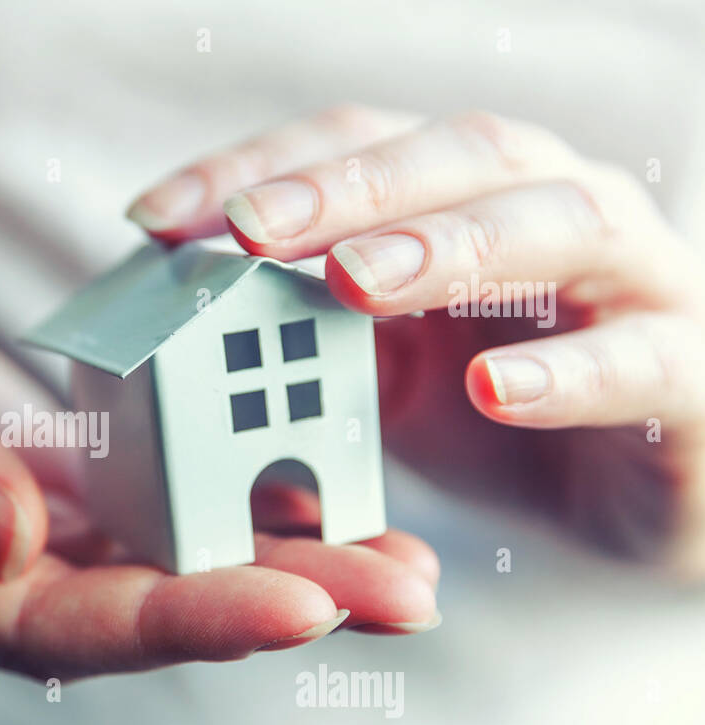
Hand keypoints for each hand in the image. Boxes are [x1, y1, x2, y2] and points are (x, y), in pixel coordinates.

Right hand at [0, 227, 439, 678]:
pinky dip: (232, 501)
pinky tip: (326, 495)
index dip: (173, 620)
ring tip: (406, 567)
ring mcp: (7, 537)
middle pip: (128, 612)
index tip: (299, 605)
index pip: (43, 625)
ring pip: (154, 565)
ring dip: (280, 565)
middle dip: (269, 605)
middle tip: (406, 596)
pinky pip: (143, 502)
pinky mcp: (39, 484)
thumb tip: (12, 536)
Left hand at [127, 105, 704, 575]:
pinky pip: (643, 360)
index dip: (256, 169)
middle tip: (250, 229)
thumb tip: (177, 307)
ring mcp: (634, 281)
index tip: (153, 220)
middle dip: (345, 188)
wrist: (632, 497)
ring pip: (560, 224)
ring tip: (355, 283)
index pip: (356, 147)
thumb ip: (301, 330)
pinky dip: (566, 372)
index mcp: (465, 196)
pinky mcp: (690, 374)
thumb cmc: (494, 409)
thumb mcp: (375, 369)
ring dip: (449, 245)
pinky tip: (489, 388)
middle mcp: (551, 207)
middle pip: (456, 156)